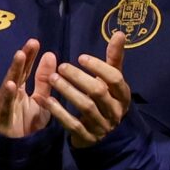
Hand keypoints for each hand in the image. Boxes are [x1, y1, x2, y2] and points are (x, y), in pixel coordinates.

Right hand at [0, 40, 55, 137]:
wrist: (18, 150)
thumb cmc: (27, 124)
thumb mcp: (41, 100)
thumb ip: (44, 80)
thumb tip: (49, 54)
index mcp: (19, 89)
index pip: (25, 70)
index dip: (30, 56)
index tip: (36, 42)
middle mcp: (9, 94)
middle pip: (16, 73)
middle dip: (23, 58)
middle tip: (30, 44)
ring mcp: (4, 104)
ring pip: (8, 85)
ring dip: (14, 70)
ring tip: (20, 56)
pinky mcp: (1, 117)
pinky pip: (5, 105)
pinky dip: (7, 94)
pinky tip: (10, 84)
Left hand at [41, 31, 131, 147]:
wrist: (101, 134)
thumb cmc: (106, 99)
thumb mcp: (111, 80)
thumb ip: (114, 58)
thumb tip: (119, 33)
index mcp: (123, 95)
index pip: (115, 79)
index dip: (99, 67)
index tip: (80, 57)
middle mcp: (115, 111)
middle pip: (98, 92)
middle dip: (79, 78)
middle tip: (61, 67)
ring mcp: (102, 126)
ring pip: (85, 107)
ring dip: (68, 91)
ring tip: (52, 78)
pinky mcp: (87, 137)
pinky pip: (72, 124)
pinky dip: (58, 111)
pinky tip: (46, 99)